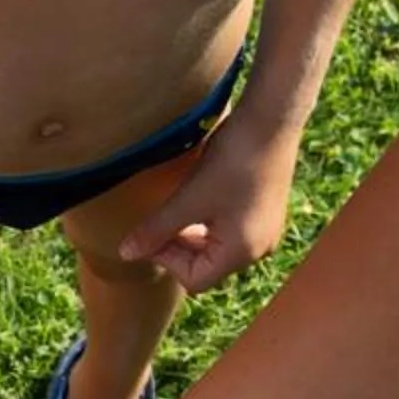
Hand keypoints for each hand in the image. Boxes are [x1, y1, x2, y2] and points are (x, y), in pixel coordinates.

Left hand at [118, 122, 300, 294]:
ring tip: (180, 206)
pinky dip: (210, 223)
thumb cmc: (232, 160)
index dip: (167, 259)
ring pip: (217, 249)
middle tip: (161, 218)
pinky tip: (201, 198)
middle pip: (207, 267)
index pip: (194, 280)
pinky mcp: (267, 213)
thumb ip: (156, 229)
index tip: (153, 230)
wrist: (272, 119)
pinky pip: (232, 232)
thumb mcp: (188, 198)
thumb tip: (126, 254)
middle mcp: (259, 249)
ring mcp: (266, 231)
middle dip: (179, 248)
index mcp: (241, 252)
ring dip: (193, 234)